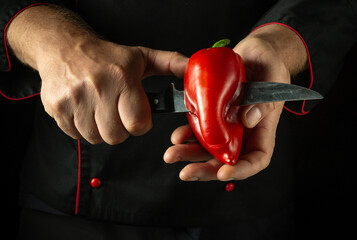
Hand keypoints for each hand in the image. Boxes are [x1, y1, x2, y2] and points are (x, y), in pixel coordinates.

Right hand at [6, 5, 187, 144]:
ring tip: (101, 109)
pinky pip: (75, 135)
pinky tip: (85, 110)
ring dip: (101, 129)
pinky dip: (82, 128)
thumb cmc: (108, 56)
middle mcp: (97, 89)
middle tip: (117, 112)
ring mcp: (74, 99)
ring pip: (95, 138)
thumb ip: (172, 63)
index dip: (140, 123)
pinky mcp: (57, 108)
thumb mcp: (143, 57)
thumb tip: (195, 69)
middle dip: (121, 129)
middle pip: (115, 136)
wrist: (65, 47)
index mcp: (122, 78)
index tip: (136, 114)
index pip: (137, 124)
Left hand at [164, 24, 306, 180]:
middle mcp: (243, 130)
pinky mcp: (212, 113)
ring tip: (172, 155)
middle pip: (227, 160)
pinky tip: (176, 136)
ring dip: (189, 154)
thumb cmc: (269, 61)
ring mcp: (226, 123)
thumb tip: (247, 120)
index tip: (224, 173)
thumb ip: (265, 99)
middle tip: (186, 173)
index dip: (242, 170)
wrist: (252, 53)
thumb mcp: (274, 75)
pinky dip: (186, 135)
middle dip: (206, 169)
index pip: (257, 158)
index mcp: (262, 127)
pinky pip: (199, 129)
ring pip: (208, 148)